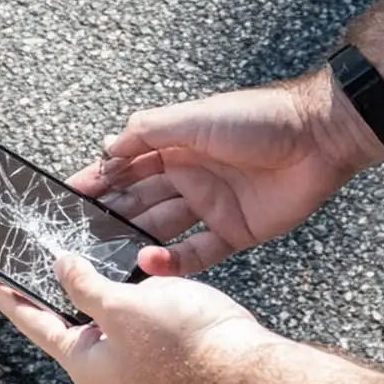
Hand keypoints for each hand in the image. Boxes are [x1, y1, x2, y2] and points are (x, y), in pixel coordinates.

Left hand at [0, 254, 269, 383]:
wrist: (240, 359)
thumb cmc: (181, 344)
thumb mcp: (120, 309)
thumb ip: (83, 285)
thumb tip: (59, 265)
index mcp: (83, 357)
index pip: (29, 318)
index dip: (2, 290)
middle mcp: (100, 352)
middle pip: (56, 307)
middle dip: (36, 275)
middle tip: (14, 244)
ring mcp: (126, 340)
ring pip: (89, 297)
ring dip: (75, 267)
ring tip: (52, 235)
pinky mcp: (151, 325)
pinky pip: (118, 293)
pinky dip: (107, 268)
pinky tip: (102, 243)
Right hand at [69, 68, 383, 274]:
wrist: (318, 138)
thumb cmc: (254, 119)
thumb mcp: (193, 118)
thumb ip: (146, 133)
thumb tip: (105, 149)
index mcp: (174, 145)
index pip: (125, 166)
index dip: (96, 181)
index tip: (64, 198)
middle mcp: (188, 175)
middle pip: (138, 201)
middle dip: (108, 217)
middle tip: (75, 239)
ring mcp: (210, 205)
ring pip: (161, 229)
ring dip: (133, 242)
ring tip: (105, 259)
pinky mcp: (234, 231)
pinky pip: (195, 253)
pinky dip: (171, 263)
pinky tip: (148, 266)